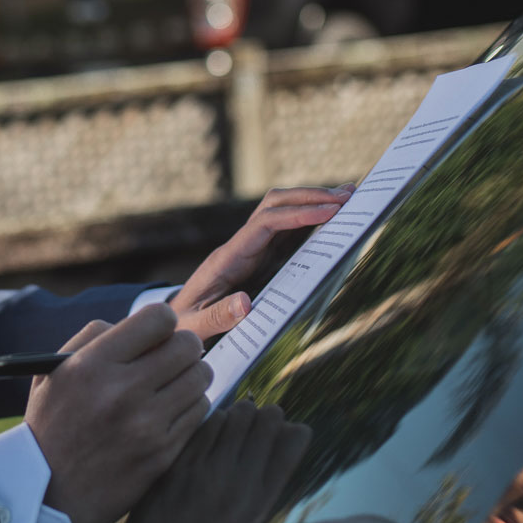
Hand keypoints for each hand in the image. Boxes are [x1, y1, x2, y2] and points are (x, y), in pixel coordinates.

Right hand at [27, 303, 211, 522]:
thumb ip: (95, 336)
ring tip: (171, 386)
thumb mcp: (55, 371)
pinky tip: (169, 412)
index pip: (158, 318)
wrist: (47, 495)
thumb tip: (143, 325)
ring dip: (190, 376)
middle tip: (172, 358)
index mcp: (92, 365)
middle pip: (188, 345)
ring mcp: (146, 425)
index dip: (163, 322)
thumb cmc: (52, 425)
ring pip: (200, 377)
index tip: (156, 335)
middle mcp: (121, 392)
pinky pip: (200, 411)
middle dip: (183, 346)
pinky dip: (190, 406)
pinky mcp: (162, 453)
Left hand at [114, 401, 311, 522]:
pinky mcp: (183, 460)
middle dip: (267, 415)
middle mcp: (240, 485)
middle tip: (259, 419)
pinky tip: (214, 431)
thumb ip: (270, 477)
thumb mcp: (249, 517)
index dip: (293, 430)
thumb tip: (291, 428)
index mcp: (261, 501)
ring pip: (239, 415)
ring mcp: (210, 471)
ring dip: (240, 414)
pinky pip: (210, 423)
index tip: (285, 430)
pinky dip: (216, 421)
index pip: (293, 443)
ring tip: (236, 425)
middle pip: (268, 421)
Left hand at [171, 186, 352, 340]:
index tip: (329, 213)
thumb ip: (218, 317)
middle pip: (275, 205)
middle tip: (348, 196)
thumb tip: (247, 304)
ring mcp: (250, 250)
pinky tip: (333, 220)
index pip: (265, 224)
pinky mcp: (259, 259)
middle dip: (310, 197)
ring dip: (312, 202)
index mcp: (227, 258)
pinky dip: (310, 223)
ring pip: (282, 213)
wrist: (174, 321)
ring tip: (349, 197)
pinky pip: (286, 234)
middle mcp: (240, 246)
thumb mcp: (195, 326)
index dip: (297, 215)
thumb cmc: (183, 324)